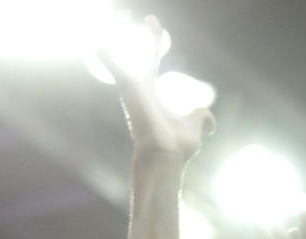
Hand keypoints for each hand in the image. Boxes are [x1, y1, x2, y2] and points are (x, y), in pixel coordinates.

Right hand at [99, 16, 214, 160]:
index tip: (152, 23)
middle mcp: (141, 89)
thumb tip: (210, 122)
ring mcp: (134, 88)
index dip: (153, 41)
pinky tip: (95, 40)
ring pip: (118, 59)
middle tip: (151, 16)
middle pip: (143, 55)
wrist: (165, 156)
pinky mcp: (129, 87)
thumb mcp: (194, 127)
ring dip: (108, 46)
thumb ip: (199, 118)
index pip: (152, 60)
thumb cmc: (177, 147)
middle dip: (147, 35)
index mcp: (153, 93)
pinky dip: (105, 54)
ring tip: (102, 24)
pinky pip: (114, 65)